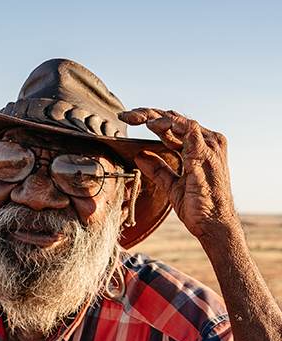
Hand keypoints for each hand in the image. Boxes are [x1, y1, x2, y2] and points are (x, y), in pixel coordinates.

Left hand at [118, 108, 236, 239]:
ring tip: (133, 117)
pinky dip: (167, 124)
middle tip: (126, 116)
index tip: (130, 121)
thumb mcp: (173, 187)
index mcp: (201, 149)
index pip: (175, 127)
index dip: (153, 122)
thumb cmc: (199, 209)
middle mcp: (208, 142)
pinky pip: (186, 128)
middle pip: (175, 120)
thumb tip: (140, 156)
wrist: (214, 224)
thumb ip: (159, 170)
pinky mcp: (206, 152)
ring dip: (153, 116)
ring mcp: (209, 145)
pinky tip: (150, 125)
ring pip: (179, 120)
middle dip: (148, 115)